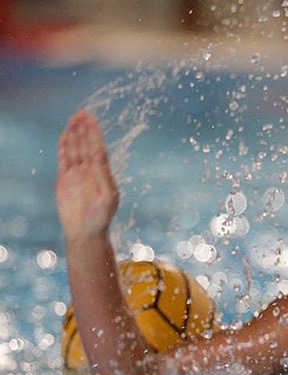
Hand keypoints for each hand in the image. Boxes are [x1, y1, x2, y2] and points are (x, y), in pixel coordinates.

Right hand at [56, 109, 119, 242]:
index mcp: (104, 173)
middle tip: (82, 112)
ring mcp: (77, 175)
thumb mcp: (107, 196)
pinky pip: (63, 160)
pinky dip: (64, 148)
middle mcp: (91, 171)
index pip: (98, 148)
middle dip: (85, 129)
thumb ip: (102, 176)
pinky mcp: (65, 180)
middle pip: (86, 145)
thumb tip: (98, 156)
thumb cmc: (101, 217)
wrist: (86, 232)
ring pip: (75, 150)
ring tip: (73, 119)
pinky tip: (64, 136)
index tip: (92, 119)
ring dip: (74, 135)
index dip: (95, 133)